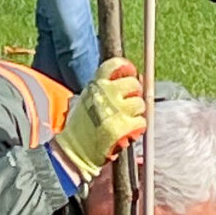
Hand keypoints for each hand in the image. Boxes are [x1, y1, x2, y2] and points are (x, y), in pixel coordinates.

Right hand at [54, 57, 146, 178]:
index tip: (130, 76)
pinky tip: (126, 132)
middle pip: (134, 84)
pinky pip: (141, 122)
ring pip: (140, 104)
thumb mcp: (89, 98)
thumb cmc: (83, 124)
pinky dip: (137, 128)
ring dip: (136, 113)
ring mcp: (116, 110)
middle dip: (134, 94)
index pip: (117, 65)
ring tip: (124, 121)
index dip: (127, 69)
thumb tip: (139, 77)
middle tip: (127, 106)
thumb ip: (109, 87)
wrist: (74, 149)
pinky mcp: (122, 127)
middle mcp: (106, 93)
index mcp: (96, 84)